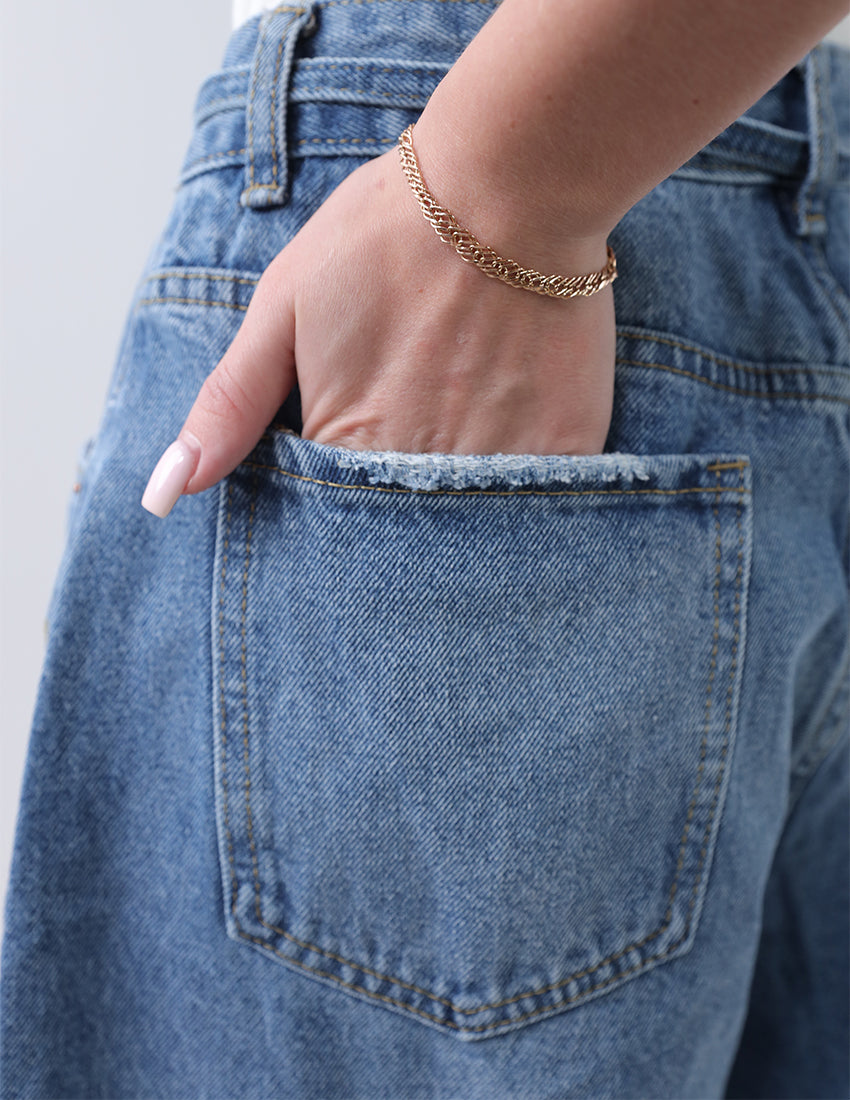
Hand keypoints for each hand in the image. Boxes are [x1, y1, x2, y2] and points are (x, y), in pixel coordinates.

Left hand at [141, 145, 615, 516]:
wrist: (508, 185)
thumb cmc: (386, 233)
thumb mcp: (282, 307)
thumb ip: (229, 405)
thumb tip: (168, 492)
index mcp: (346, 443)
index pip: (325, 516)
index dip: (331, 489)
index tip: (351, 437)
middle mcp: (420, 469)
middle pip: (395, 528)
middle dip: (390, 498)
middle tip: (413, 416)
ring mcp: (498, 464)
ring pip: (463, 520)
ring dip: (453, 498)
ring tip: (460, 415)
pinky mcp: (564, 448)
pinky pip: (534, 496)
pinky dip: (519, 480)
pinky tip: (511, 420)